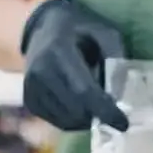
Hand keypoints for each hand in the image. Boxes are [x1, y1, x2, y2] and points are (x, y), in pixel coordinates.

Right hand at [21, 0, 129, 132]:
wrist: (44, 28)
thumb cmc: (79, 30)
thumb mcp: (104, 32)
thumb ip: (115, 58)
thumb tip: (119, 95)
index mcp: (58, 51)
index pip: (84, 90)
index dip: (105, 110)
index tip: (123, 124)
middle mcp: (39, 72)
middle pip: (76, 110)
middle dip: (98, 115)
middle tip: (111, 109)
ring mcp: (31, 88)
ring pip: (67, 121)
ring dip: (87, 118)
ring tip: (93, 101)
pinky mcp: (29, 101)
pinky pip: (58, 122)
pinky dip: (74, 120)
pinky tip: (80, 105)